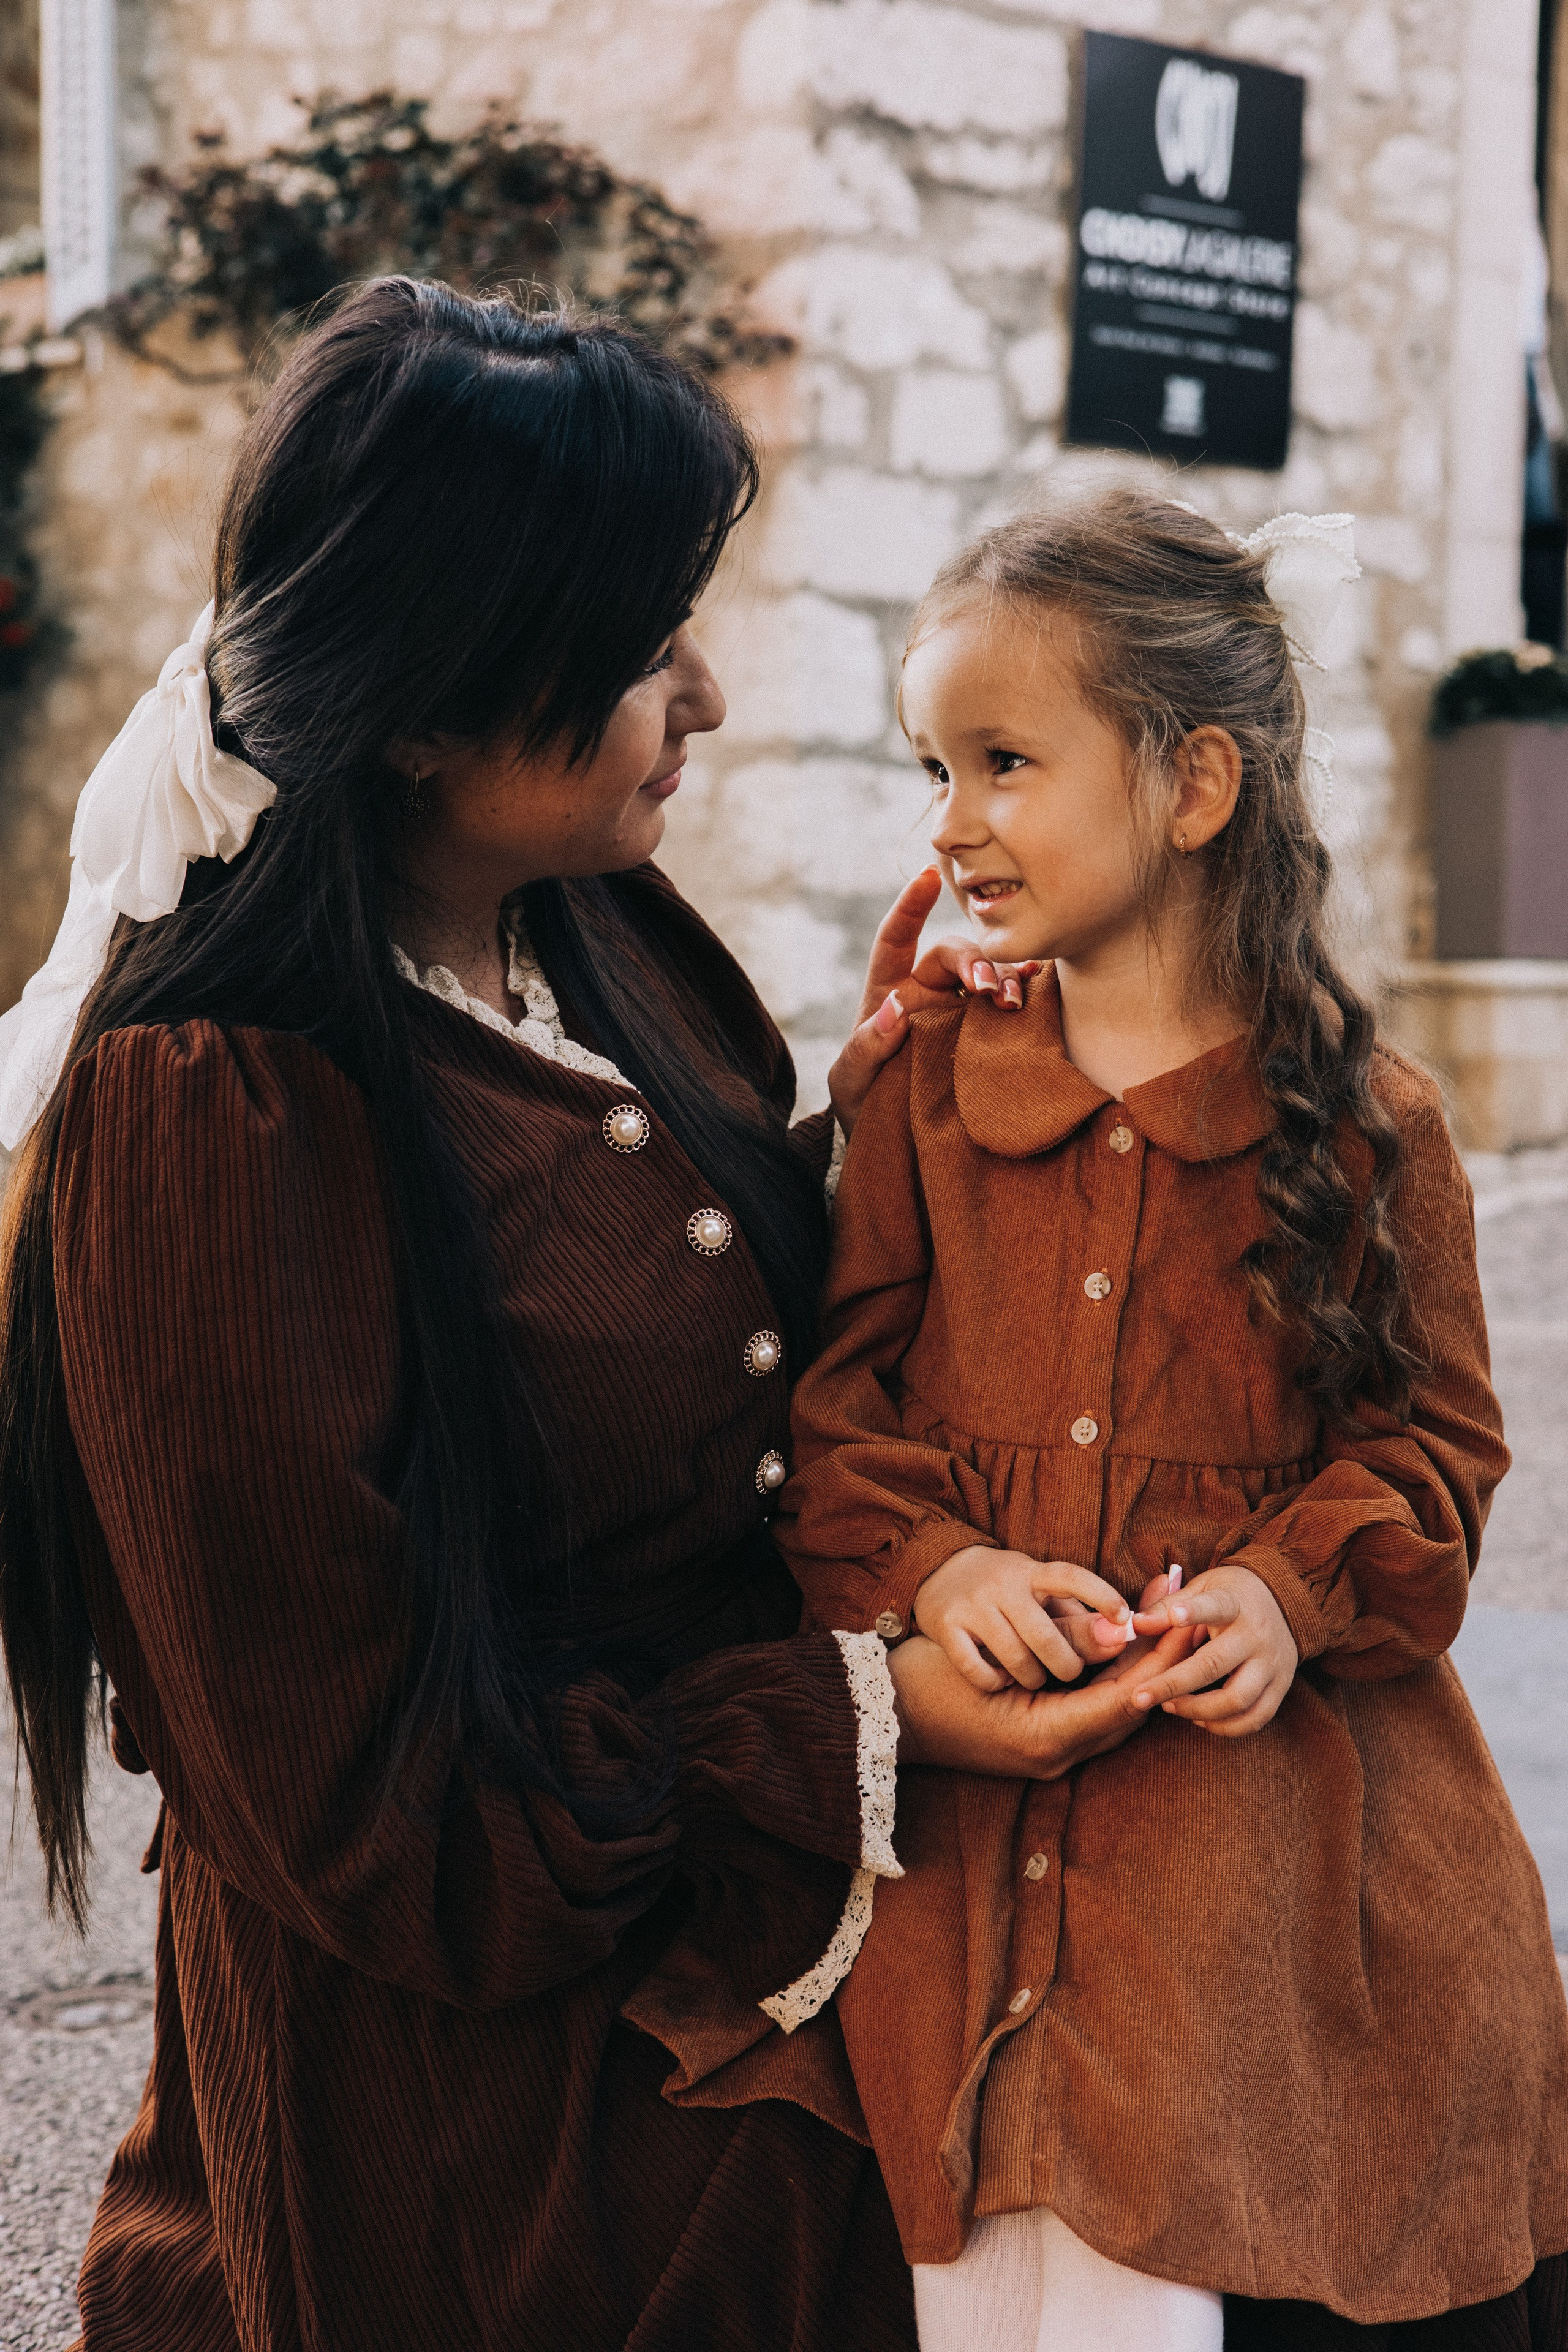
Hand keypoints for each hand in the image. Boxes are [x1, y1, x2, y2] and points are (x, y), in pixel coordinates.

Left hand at [827, 869, 1040, 1133]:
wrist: (893, 1144)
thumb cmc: (864, 1104)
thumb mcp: (849, 1081)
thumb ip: (865, 1048)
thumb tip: (894, 1010)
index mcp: (888, 991)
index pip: (895, 940)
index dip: (909, 908)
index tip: (928, 877)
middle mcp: (927, 992)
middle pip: (952, 955)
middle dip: (973, 961)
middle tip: (985, 987)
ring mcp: (958, 1013)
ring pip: (986, 976)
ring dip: (1001, 980)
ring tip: (1010, 1002)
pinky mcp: (984, 1036)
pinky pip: (1007, 1004)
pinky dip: (1025, 992)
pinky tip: (1036, 989)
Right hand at [887, 1612, 1196, 1779]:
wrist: (880, 1718)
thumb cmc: (930, 1681)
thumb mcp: (997, 1655)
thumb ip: (1063, 1644)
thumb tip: (1126, 1627)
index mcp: (1047, 1739)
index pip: (1127, 1698)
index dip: (1161, 1656)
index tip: (1184, 1614)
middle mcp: (1053, 1756)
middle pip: (1127, 1706)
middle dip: (1158, 1657)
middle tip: (1178, 1607)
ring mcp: (1042, 1759)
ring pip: (1111, 1711)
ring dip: (1135, 1668)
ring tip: (1160, 1621)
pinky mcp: (1031, 1749)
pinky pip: (1086, 1717)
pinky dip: (1107, 1683)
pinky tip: (1125, 1654)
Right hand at [912, 1544, 1137, 1692]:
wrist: (936, 1572)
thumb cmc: (1007, 1592)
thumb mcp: (1041, 1596)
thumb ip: (1079, 1622)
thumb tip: (1124, 1637)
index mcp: (1032, 1573)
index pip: (1071, 1577)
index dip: (1101, 1597)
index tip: (1125, 1619)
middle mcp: (1001, 1584)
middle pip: (1046, 1634)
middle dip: (1067, 1664)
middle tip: (1069, 1673)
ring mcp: (971, 1605)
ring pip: (1015, 1657)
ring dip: (1031, 1677)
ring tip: (1033, 1679)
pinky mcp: (944, 1625)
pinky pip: (977, 1668)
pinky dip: (994, 1681)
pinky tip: (1000, 1681)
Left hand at [1126, 1564, 1297, 1735]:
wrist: (1285, 1600)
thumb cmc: (1229, 1595)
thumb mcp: (1201, 1588)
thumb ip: (1166, 1607)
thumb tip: (1135, 1625)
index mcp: (1235, 1603)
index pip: (1216, 1606)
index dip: (1195, 1612)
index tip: (1175, 1616)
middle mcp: (1257, 1635)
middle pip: (1215, 1665)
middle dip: (1173, 1685)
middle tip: (1139, 1697)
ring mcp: (1273, 1663)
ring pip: (1237, 1700)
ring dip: (1198, 1710)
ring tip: (1169, 1707)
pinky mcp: (1282, 1686)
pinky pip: (1256, 1718)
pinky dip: (1226, 1726)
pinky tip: (1200, 1718)